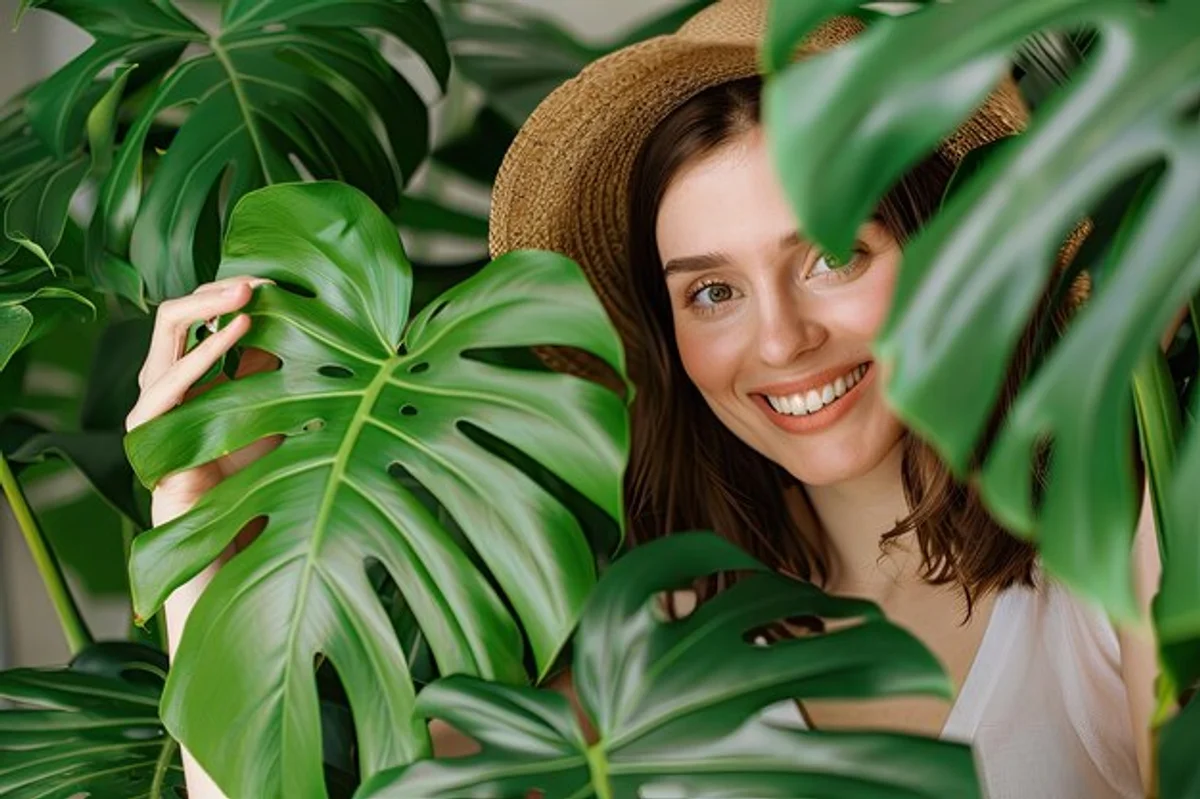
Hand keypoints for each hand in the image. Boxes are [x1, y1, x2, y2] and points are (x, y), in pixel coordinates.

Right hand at [125, 276, 280, 537]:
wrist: (232, 534)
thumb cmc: (252, 475)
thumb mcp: (269, 407)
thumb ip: (270, 365)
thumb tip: (292, 314)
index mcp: (185, 373)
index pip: (195, 313)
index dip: (227, 292)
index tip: (271, 278)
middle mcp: (162, 384)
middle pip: (173, 315)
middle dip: (213, 290)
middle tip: (255, 279)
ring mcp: (151, 407)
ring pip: (165, 334)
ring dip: (207, 308)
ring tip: (248, 295)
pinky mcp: (150, 433)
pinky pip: (170, 382)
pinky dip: (204, 351)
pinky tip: (236, 332)